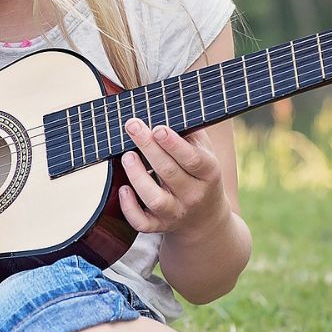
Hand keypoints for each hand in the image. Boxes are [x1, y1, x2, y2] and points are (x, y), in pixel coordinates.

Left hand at [117, 117, 227, 236]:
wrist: (206, 220)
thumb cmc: (200, 175)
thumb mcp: (205, 152)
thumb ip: (191, 132)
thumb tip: (167, 105)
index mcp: (209, 173)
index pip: (193, 159)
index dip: (174, 144)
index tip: (158, 128)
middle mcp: (193, 195)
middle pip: (170, 173)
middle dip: (149, 148)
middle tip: (133, 126)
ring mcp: (176, 213)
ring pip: (155, 199)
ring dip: (138, 176)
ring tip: (127, 156)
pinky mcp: (160, 227)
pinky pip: (142, 222)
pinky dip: (129, 208)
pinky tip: (123, 189)